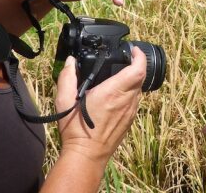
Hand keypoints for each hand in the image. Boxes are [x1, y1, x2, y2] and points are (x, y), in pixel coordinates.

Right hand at [54, 47, 145, 163]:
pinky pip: (135, 100)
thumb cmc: (77, 129)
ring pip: (139, 89)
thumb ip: (67, 78)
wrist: (87, 155)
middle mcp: (126, 101)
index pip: (138, 70)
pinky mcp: (129, 120)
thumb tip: (71, 62)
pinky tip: (116, 94)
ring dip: (133, 79)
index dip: (139, 57)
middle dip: (136, 65)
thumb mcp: (65, 101)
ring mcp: (130, 111)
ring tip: (119, 74)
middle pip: (141, 77)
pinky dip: (129, 92)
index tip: (133, 50)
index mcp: (113, 93)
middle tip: (125, 59)